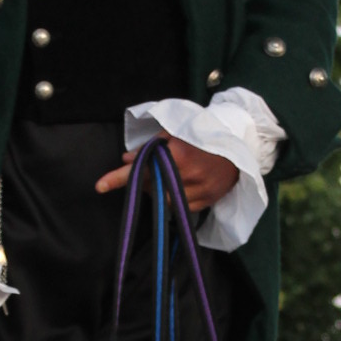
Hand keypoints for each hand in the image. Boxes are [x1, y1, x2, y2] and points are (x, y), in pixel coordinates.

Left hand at [96, 136, 238, 215]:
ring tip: (170, 176)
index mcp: (178, 156)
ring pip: (164, 201)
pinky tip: (181, 185)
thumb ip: (151, 148)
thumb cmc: (206, 134)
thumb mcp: (177, 133)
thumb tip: (127, 159)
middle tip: (154, 168)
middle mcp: (187, 176)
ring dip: (159, 191)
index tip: (99, 186)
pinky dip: (174, 198)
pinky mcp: (206, 202)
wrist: (241, 145)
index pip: (142, 169)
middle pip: (151, 187)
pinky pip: (180, 207)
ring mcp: (198, 191)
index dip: (118, 178)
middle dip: (146, 180)